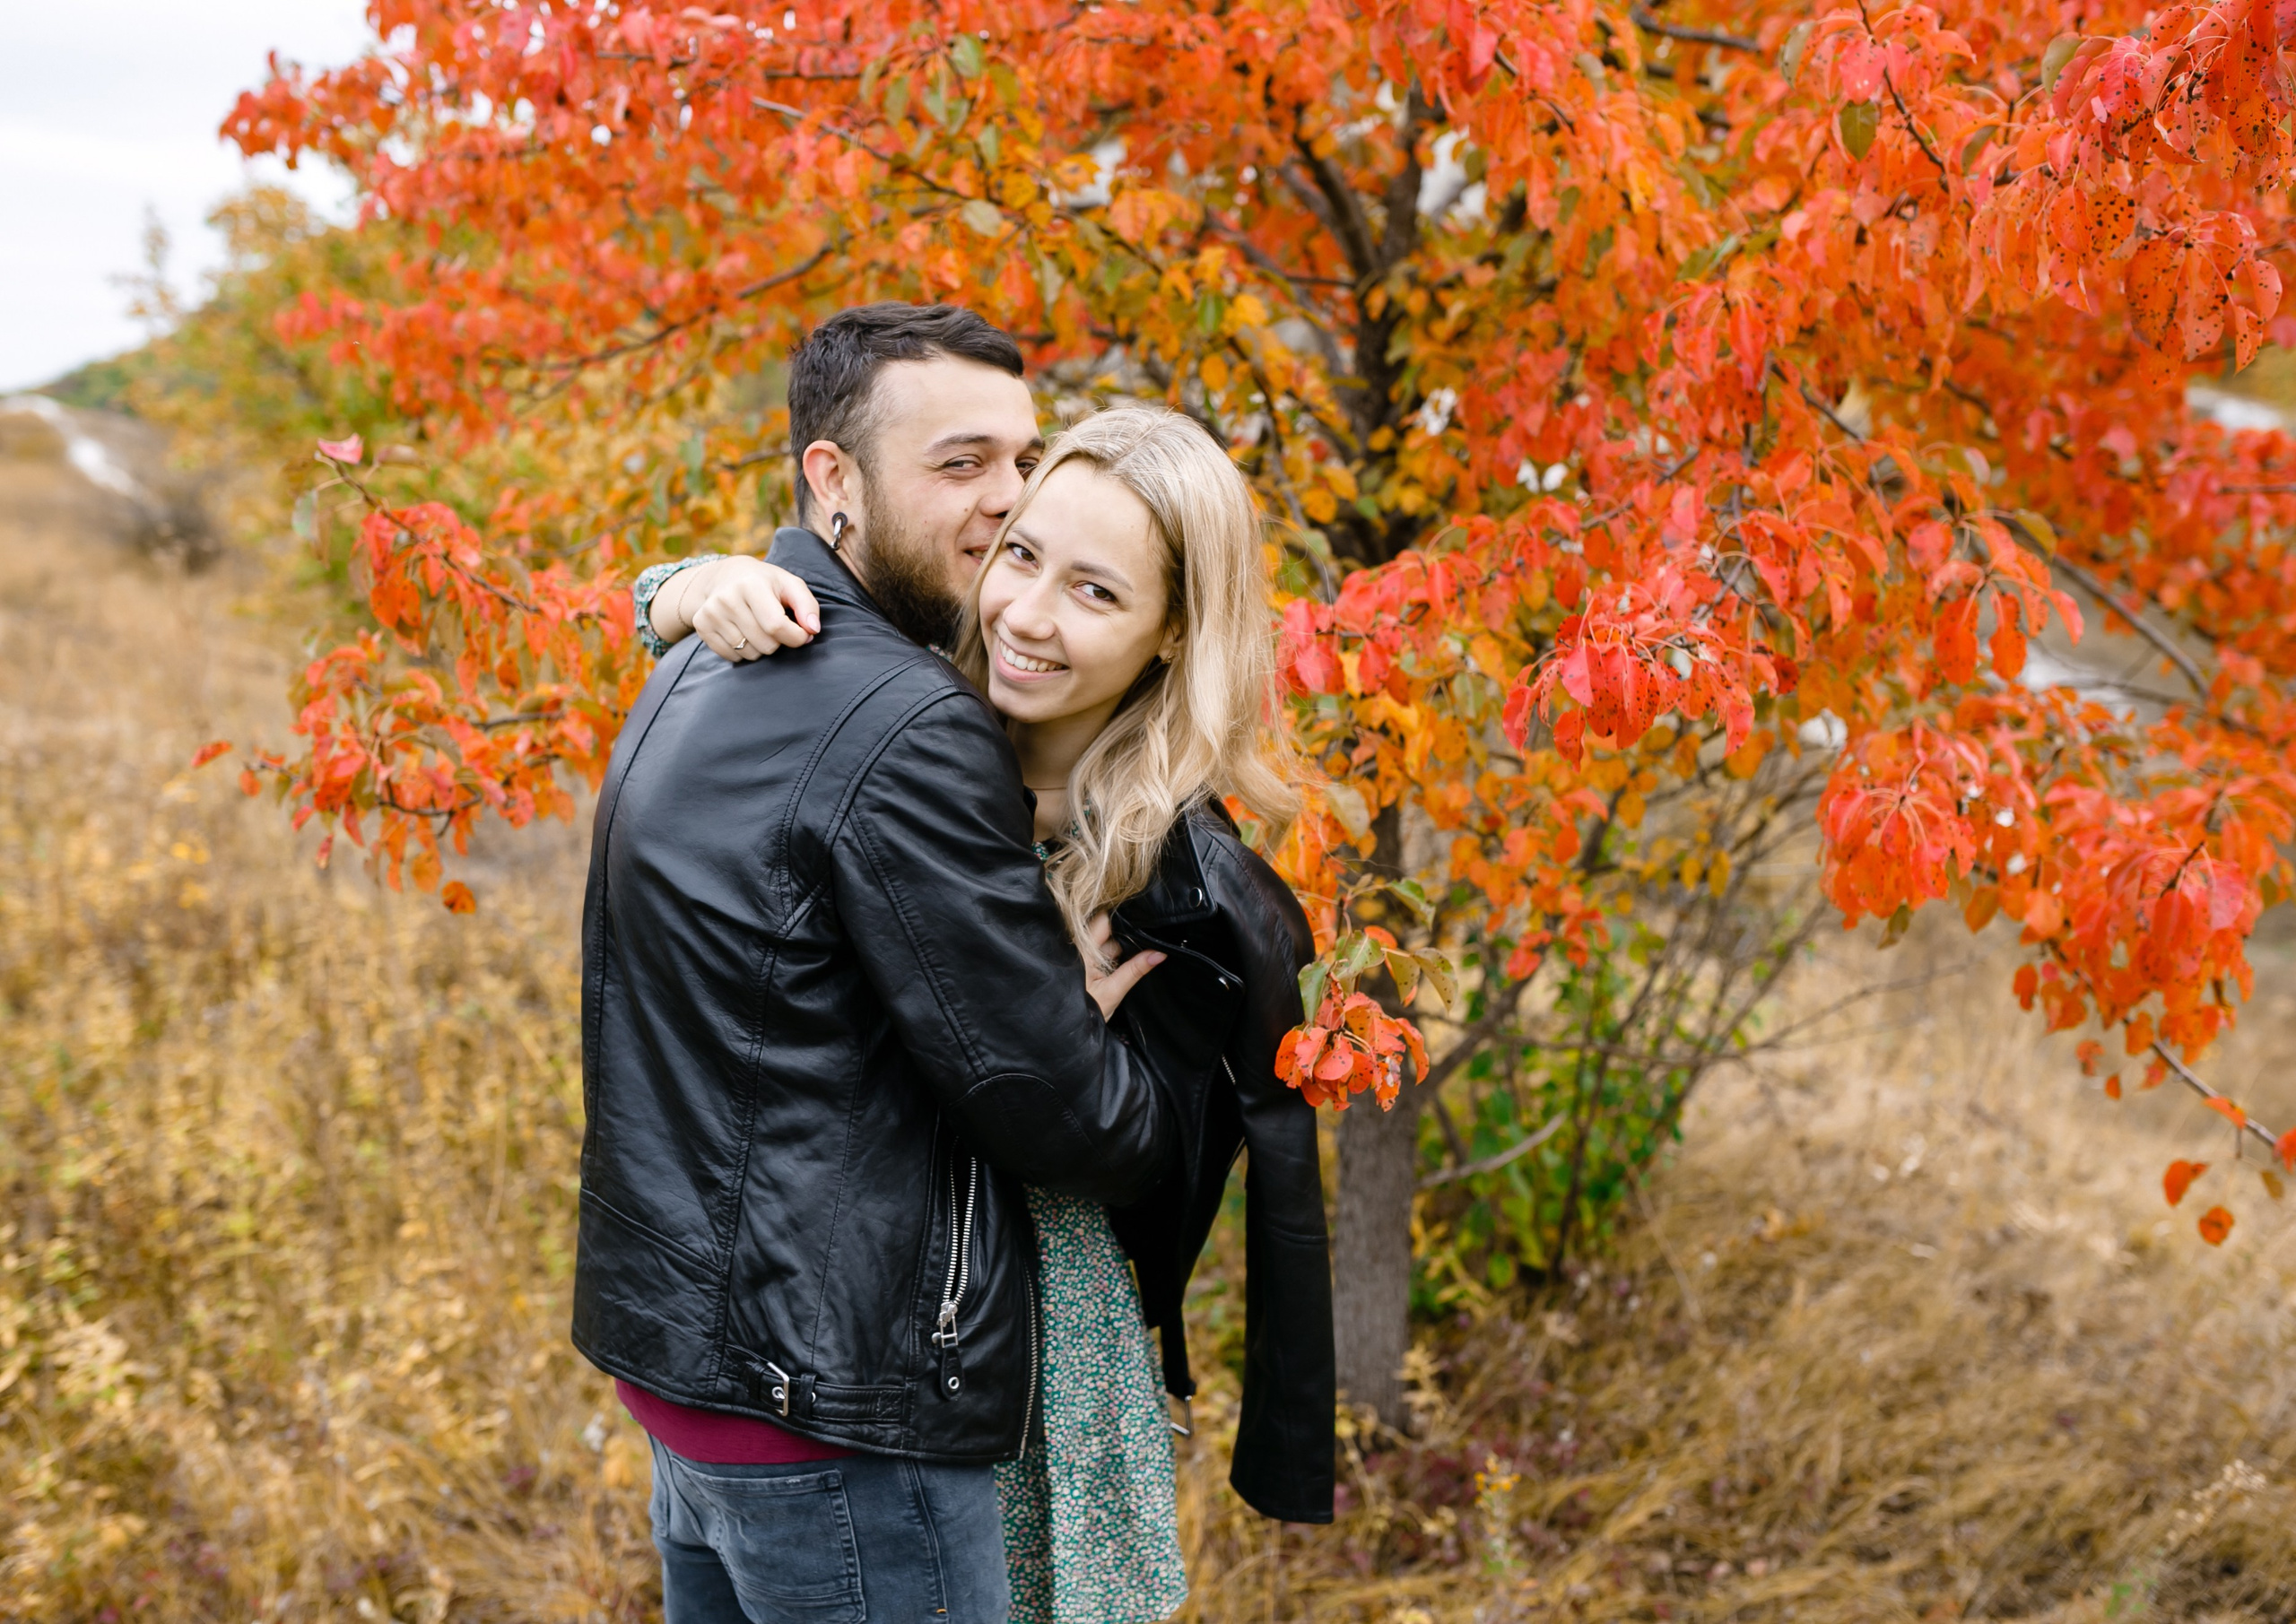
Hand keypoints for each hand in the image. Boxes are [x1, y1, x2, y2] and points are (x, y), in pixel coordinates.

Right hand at [663, 556, 821, 661]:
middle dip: (778, 642)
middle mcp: (727, 598)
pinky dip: (743, 652)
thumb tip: (813, 630)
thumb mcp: (790, 585)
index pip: (777, 627)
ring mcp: (711, 613)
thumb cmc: (765, 583)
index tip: (802, 634)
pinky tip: (743, 632)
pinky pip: (732, 657)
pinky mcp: (701, 625)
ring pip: (749, 654)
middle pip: (765, 644)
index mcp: (751, 584)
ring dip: (760, 647)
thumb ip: (807, 605)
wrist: (725, 576)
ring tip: (757, 627)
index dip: (796, 637)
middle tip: (774, 625)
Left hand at [1083, 913, 1163, 1020]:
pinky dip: (1117, 954)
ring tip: (1142, 950)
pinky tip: (1129, 960)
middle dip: (1127, 934)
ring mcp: (1082, 957)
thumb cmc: (1085, 1012)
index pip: (1103, 921)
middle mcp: (1080, 950)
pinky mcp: (1086, 965)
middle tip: (1148, 939)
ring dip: (1123, 945)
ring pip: (1107, 941)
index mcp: (1083, 952)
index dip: (1122, 918)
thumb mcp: (1113, 992)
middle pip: (1107, 930)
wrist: (1067, 1030)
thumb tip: (1159, 953)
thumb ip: (1135, 970)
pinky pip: (1104, 952)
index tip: (1141, 920)